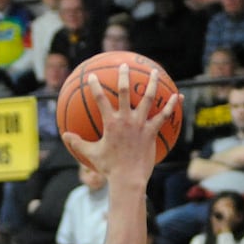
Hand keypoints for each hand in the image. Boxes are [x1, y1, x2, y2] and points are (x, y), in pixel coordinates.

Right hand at [63, 64, 180, 183]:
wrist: (128, 178)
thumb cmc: (109, 167)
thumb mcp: (91, 154)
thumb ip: (78, 143)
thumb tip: (65, 136)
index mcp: (110, 123)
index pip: (100, 100)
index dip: (95, 86)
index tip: (92, 76)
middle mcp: (126, 119)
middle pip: (125, 92)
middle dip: (124, 76)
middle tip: (124, 65)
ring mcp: (141, 124)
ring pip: (148, 99)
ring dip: (152, 84)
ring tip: (154, 72)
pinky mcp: (152, 132)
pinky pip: (164, 116)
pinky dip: (171, 105)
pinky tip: (178, 96)